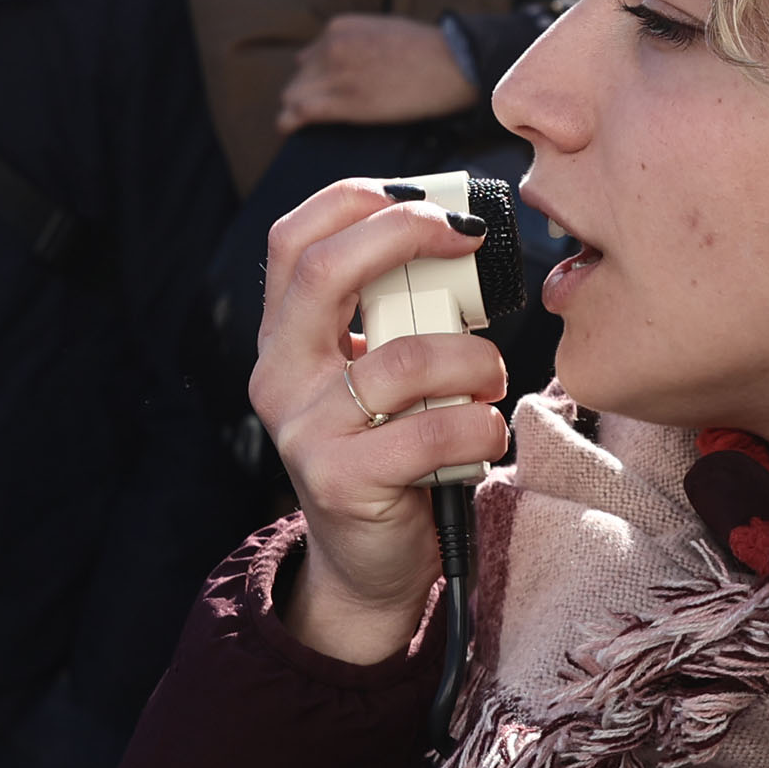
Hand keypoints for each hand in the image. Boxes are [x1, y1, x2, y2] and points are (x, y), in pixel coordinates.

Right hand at [252, 179, 510, 666]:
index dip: (358, 202)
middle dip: (406, 237)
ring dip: (473, 359)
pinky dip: (480, 426)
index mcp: (285, 338)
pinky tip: (484, 436)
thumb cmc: (388, 451)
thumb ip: (389, 315)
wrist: (366, 565)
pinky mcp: (341, 481)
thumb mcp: (372, 373)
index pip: (293, 239)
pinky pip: (432, 430)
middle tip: (468, 242)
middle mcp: (279, 377)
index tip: (430, 204)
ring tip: (489, 379)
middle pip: (325, 272)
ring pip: (405, 357)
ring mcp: (304, 430)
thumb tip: (455, 238)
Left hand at [274, 14, 477, 134]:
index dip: (313, 78)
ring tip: (299, 123)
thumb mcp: (380, 29)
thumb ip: (351, 41)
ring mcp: (335, 74)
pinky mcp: (344, 102)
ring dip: (296, 110)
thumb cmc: (424, 49)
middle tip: (316, 112)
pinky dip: (289, 122)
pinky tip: (287, 129)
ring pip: (294, 95)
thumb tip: (328, 55)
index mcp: (339, 28)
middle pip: (299, 78)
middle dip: (304, 94)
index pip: (308, 58)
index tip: (321, 92)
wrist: (449, 64)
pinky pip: (301, 112)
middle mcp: (331, 47)